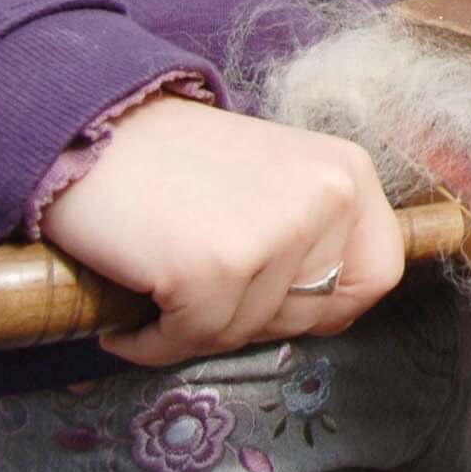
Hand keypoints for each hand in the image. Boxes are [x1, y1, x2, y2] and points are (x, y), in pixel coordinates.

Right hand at [39, 97, 402, 367]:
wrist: (90, 129)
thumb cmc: (173, 163)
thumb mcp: (274, 181)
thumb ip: (312, 234)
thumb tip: (327, 310)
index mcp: (348, 173)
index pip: (380, 273)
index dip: (330, 305)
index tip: (278, 304)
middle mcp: (327, 197)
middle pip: (312, 314)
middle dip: (250, 319)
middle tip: (198, 292)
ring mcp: (276, 232)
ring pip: (246, 332)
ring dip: (193, 329)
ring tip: (158, 288)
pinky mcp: (217, 267)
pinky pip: (190, 340)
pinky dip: (151, 342)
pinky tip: (130, 317)